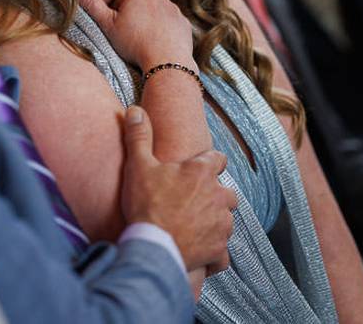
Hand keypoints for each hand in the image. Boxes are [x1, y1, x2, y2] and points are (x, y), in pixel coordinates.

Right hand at [79, 0, 194, 71]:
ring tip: (144, 44)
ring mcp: (173, 9)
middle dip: (133, 20)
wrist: (167, 61)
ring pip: (154, 16)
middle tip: (130, 39)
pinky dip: (164, 33)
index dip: (115, 18)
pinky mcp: (183, 23)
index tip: (118, 32)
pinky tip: (159, 46)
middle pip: (138, 7)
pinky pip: (169, 25)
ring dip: (148, 26)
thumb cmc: (135, 44)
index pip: (120, 1)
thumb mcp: (107, 25)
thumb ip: (91, 5)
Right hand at [120, 106, 235, 271]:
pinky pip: (224, 252)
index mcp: (202, 172)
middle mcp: (218, 195)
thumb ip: (139, 136)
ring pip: (227, 218)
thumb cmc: (146, 204)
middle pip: (227, 191)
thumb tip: (135, 109)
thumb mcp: (138, 166)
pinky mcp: (219, 248)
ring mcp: (221, 223)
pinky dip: (216, 252)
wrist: (152, 246)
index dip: (209, 162)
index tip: (198, 168)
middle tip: (194, 200)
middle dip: (215, 194)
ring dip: (216, 221)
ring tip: (196, 226)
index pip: (218, 159)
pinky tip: (203, 253)